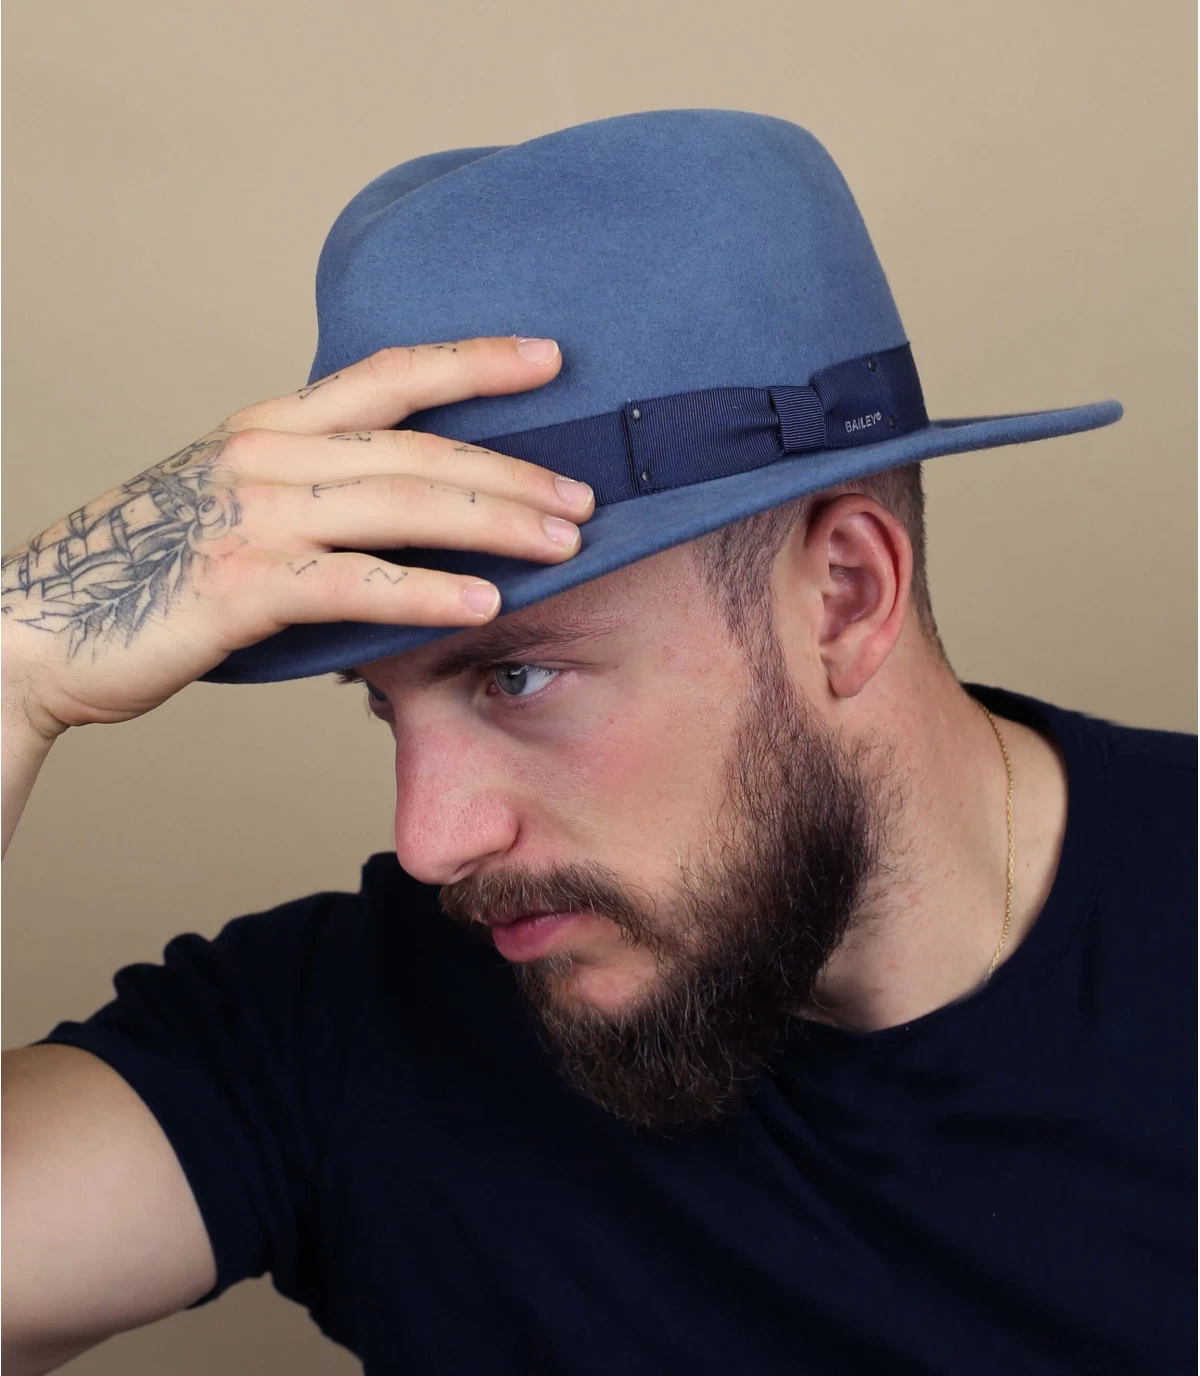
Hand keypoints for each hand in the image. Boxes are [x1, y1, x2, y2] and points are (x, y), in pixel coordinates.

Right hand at [1, 336, 588, 735]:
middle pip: (419, 446)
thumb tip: (400, 503)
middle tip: (584, 493)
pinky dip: (426, 592)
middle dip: (511, 468)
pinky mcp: (243, 586)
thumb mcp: (235, 503)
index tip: (549, 358)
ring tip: (564, 540)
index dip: (475, 361)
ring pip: (401, 504)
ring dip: (494, 522)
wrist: (40, 626)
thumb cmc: (148, 569)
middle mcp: (267, 455)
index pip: (391, 376)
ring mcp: (254, 516)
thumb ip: (312, 490)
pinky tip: (485, 602)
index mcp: (270, 427)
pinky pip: (356, 583)